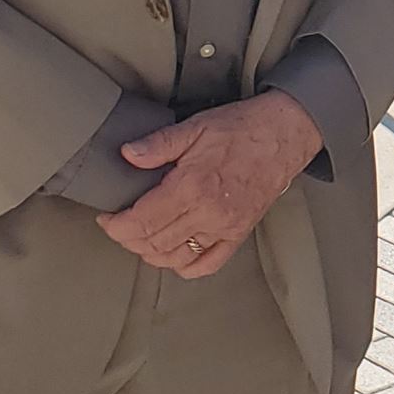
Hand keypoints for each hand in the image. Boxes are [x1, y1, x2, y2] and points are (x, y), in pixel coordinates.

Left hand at [97, 91, 322, 276]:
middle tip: (120, 225)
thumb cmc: (242, 127)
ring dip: (150, 253)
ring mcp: (225, 227)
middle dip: (128, 239)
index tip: (107, 218)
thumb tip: (127, 155)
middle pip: (153, 244)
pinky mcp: (239, 233)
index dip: (116, 226)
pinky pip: (206, 264)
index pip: (141, 222)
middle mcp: (208, 213)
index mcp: (192, 186)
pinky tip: (172, 254)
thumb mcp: (196, 126)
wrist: (286, 133)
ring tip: (141, 237)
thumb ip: (158, 143)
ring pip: (175, 258)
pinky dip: (183, 266)